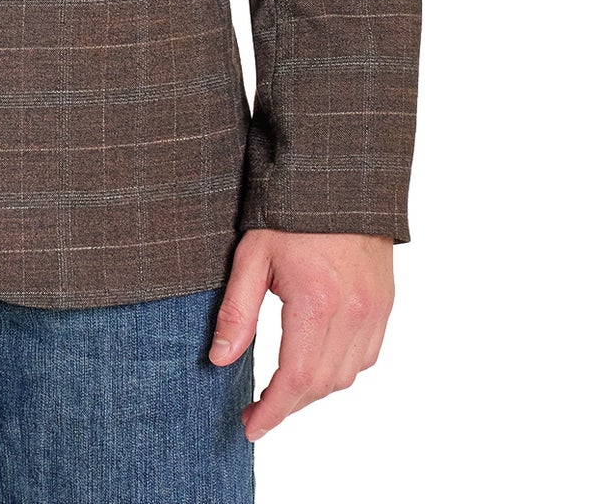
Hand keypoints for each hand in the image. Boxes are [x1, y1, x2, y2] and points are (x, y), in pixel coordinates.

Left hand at [208, 229, 393, 439]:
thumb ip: (237, 310)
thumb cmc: (290, 210)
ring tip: (283, 388)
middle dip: (288, 405)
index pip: (296, 378)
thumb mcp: (251, 254)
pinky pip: (367, 355)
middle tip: (258, 410)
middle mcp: (353, 312)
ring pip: (347, 375)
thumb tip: (220, 359)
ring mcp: (374, 310)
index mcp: (317, 302)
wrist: (338, 177)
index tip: (251, 426)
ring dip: (314, 389)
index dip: (273, 410)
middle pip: (322, 384)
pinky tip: (317, 362)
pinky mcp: (384, 303)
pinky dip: (341, 369)